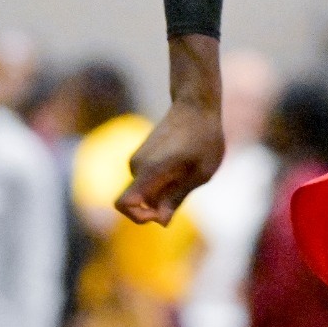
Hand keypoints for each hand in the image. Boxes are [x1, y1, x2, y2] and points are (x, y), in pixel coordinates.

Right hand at [115, 98, 222, 224]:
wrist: (195, 104)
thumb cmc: (204, 137)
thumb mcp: (200, 173)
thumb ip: (177, 197)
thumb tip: (161, 221)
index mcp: (150, 170)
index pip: (124, 203)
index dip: (138, 217)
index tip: (162, 213)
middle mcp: (137, 166)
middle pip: (138, 201)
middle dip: (159, 205)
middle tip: (188, 185)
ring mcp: (137, 159)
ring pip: (145, 190)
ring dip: (164, 191)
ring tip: (189, 172)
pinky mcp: (142, 156)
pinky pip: (148, 180)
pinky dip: (163, 181)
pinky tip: (184, 166)